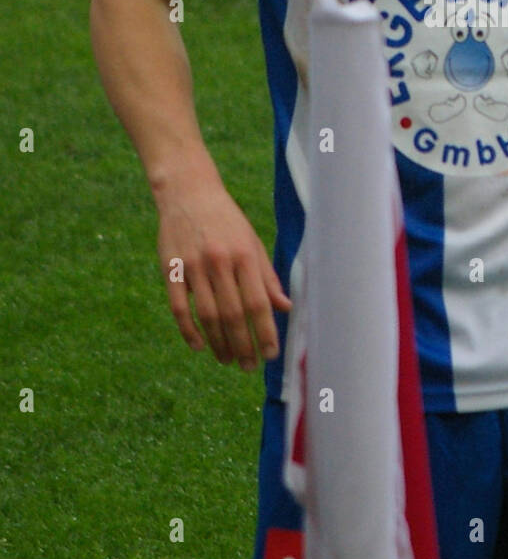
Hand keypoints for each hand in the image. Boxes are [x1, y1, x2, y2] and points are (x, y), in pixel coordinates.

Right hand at [155, 171, 291, 369]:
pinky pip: (179, 308)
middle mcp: (219, 262)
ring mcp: (192, 266)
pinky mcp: (170, 269)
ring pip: (207, 315)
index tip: (272, 354)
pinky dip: (188, 331)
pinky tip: (199, 346)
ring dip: (219, 343)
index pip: (258, 303)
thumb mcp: (252, 243)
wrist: (188, 192)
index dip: (266, 332)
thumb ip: (267, 277)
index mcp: (244, 255)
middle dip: (243, 346)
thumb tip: (285, 308)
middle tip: (249, 366)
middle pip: (232, 315)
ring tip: (228, 360)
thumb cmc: (227, 221)